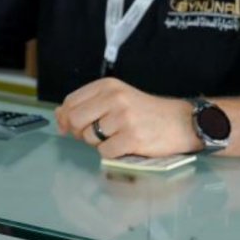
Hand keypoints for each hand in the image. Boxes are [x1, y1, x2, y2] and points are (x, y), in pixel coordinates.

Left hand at [54, 77, 200, 157]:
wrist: (181, 122)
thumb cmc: (145, 112)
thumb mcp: (116, 100)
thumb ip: (87, 105)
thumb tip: (58, 115)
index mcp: (107, 86)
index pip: (71, 101)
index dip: (66, 118)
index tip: (69, 127)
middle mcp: (114, 98)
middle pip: (75, 120)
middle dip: (80, 132)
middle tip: (95, 135)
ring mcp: (124, 118)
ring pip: (90, 138)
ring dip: (99, 143)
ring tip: (117, 137)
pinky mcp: (132, 138)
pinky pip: (105, 152)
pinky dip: (112, 153)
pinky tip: (126, 146)